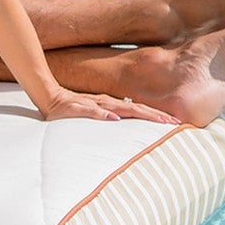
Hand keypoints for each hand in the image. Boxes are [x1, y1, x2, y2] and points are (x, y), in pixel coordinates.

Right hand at [37, 89, 173, 123]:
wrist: (48, 97)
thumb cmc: (72, 109)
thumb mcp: (95, 116)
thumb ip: (110, 120)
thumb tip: (128, 127)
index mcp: (112, 104)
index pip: (139, 109)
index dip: (158, 115)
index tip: (176, 122)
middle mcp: (106, 102)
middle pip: (136, 108)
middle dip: (157, 115)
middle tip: (175, 123)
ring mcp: (93, 104)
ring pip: (120, 108)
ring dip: (139, 114)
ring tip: (156, 121)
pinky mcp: (77, 108)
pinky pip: (92, 112)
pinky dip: (103, 115)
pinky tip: (114, 119)